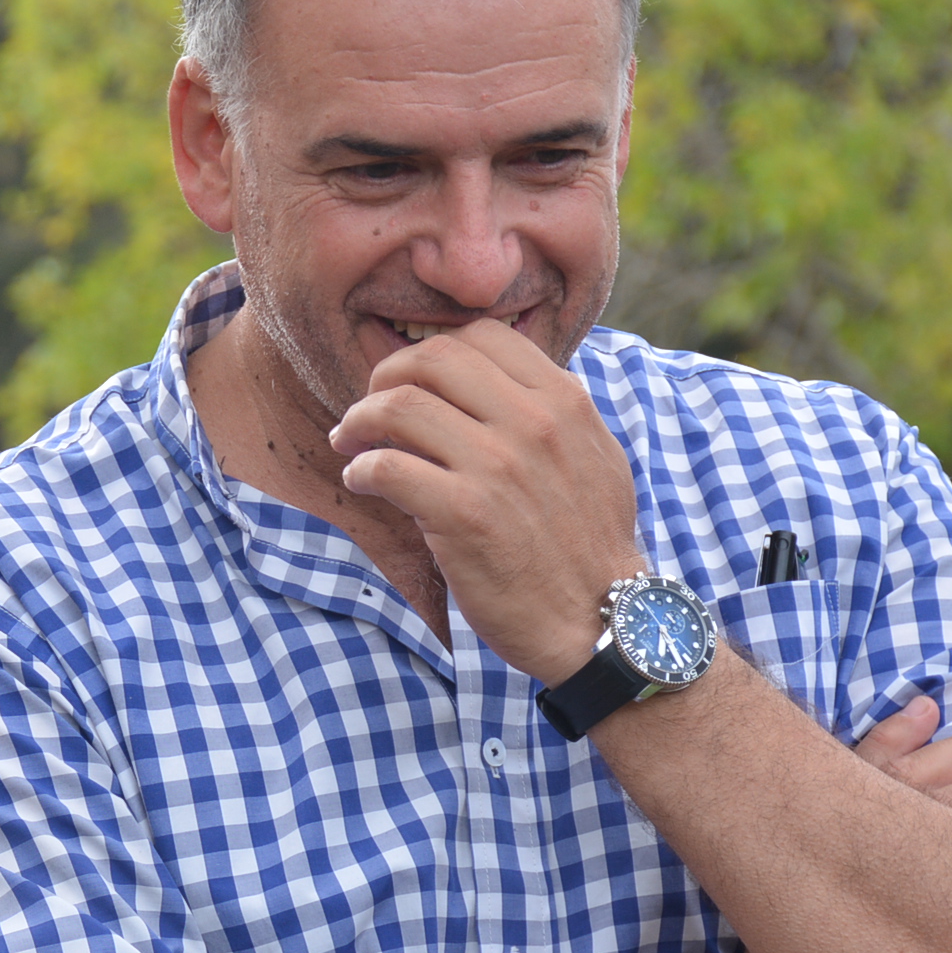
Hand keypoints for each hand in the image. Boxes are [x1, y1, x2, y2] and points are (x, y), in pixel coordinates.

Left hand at [326, 320, 641, 682]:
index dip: (430, 352)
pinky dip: (360, 468)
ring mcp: (498, 467)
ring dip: (359, 421)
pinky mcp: (464, 515)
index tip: (409, 381)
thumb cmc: (589, 543)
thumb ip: (559, 412)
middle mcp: (533, 424)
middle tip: (367, 409)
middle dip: (385, 377)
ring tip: (350, 443)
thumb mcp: (596, 457)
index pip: (481, 334)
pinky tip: (360, 480)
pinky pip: (387, 466)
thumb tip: (524, 376)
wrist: (601, 617)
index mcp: (564, 401)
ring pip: (399, 406)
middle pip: (432, 359)